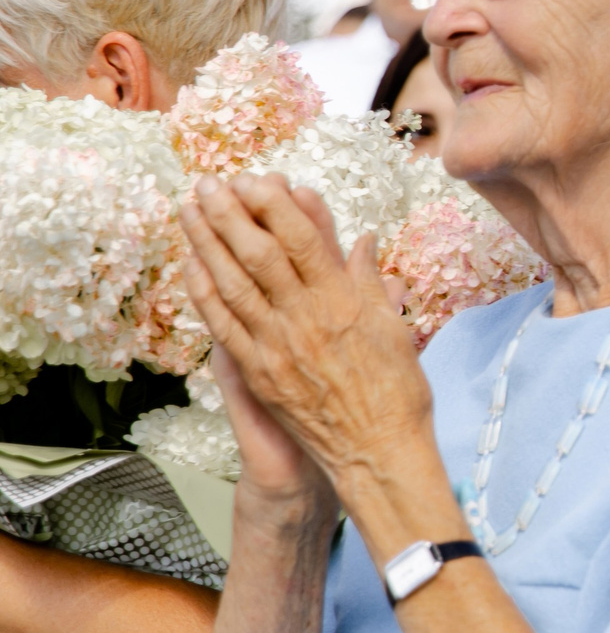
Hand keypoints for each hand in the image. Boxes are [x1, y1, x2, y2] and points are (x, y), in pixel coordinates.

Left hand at [179, 174, 434, 489]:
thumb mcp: (394, 329)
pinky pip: (224, 325)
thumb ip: (371, 283)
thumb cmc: (397, 393)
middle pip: (260, 254)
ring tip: (189, 210)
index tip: (256, 179)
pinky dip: (205, 292)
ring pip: (233, 284)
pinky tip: (191, 266)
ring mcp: (277, 347)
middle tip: (209, 183)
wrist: (377, 452)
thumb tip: (363, 243)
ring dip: (206, 243)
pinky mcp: (259, 374)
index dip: (275, 206)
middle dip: (231, 213)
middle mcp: (306, 319)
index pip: (303, 241)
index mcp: (345, 303)